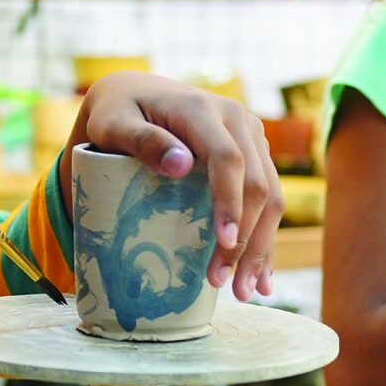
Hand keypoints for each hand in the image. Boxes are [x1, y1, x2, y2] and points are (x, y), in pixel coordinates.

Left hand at [78, 73, 283, 302]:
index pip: (228, 159)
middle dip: (247, 240)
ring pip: (271, 196)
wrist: (134, 94)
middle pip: (257, 185)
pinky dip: (265, 238)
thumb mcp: (114, 123)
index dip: (230, 202)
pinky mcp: (254, 154)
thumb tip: (181, 165)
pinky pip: (268, 197)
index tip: (224, 243)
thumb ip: (142, 139)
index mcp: (202, 109)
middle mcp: (236, 120)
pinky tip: (262, 275)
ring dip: (261, 247)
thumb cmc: (117, 112)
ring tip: (245, 291)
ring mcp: (250, 137)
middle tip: (227, 286)